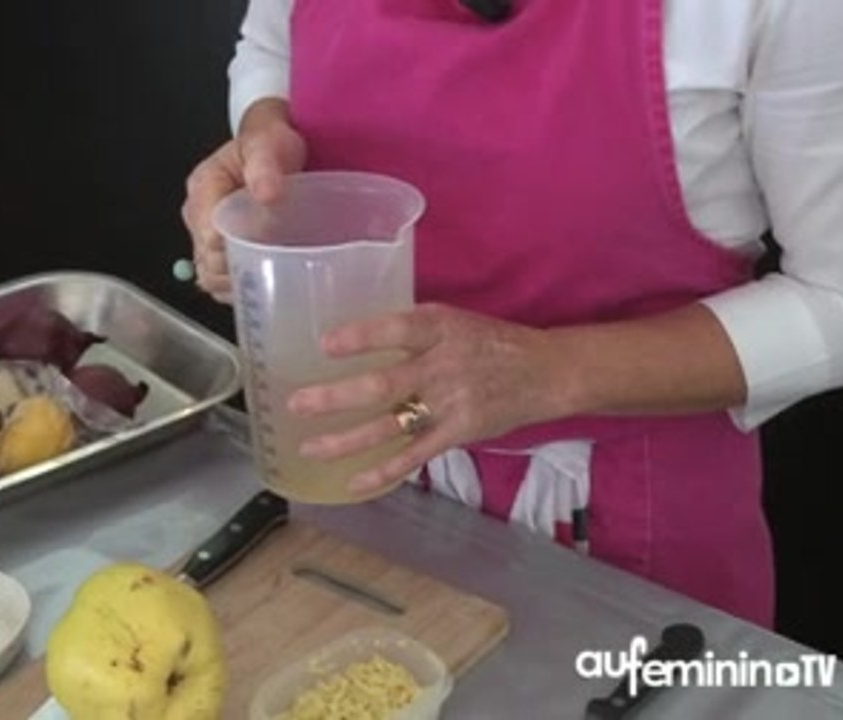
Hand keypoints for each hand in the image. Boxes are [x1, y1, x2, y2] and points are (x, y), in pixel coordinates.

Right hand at [181, 99, 305, 302]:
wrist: (274, 147)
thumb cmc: (269, 144)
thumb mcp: (268, 145)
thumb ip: (264, 166)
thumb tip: (266, 194)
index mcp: (203, 188)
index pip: (209, 235)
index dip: (235, 251)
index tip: (265, 253)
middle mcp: (198, 216)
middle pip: (207, 262)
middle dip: (237, 272)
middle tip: (273, 272)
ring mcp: (206, 237)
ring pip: (210, 277)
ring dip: (237, 286)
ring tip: (269, 281)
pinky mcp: (218, 251)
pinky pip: (220, 282)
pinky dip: (240, 289)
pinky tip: (263, 285)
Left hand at [286, 304, 566, 495]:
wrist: (546, 372)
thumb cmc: (489, 342)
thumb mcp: (452, 321)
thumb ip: (409, 331)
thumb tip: (352, 337)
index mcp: (439, 329)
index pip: (397, 330)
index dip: (361, 337)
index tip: (325, 344)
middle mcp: (442, 366)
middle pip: (383, 385)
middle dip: (336, 398)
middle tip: (296, 404)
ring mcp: (450, 404)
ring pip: (390, 426)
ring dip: (346, 440)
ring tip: (309, 448)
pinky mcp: (458, 433)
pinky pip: (414, 456)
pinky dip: (383, 472)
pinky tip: (352, 482)